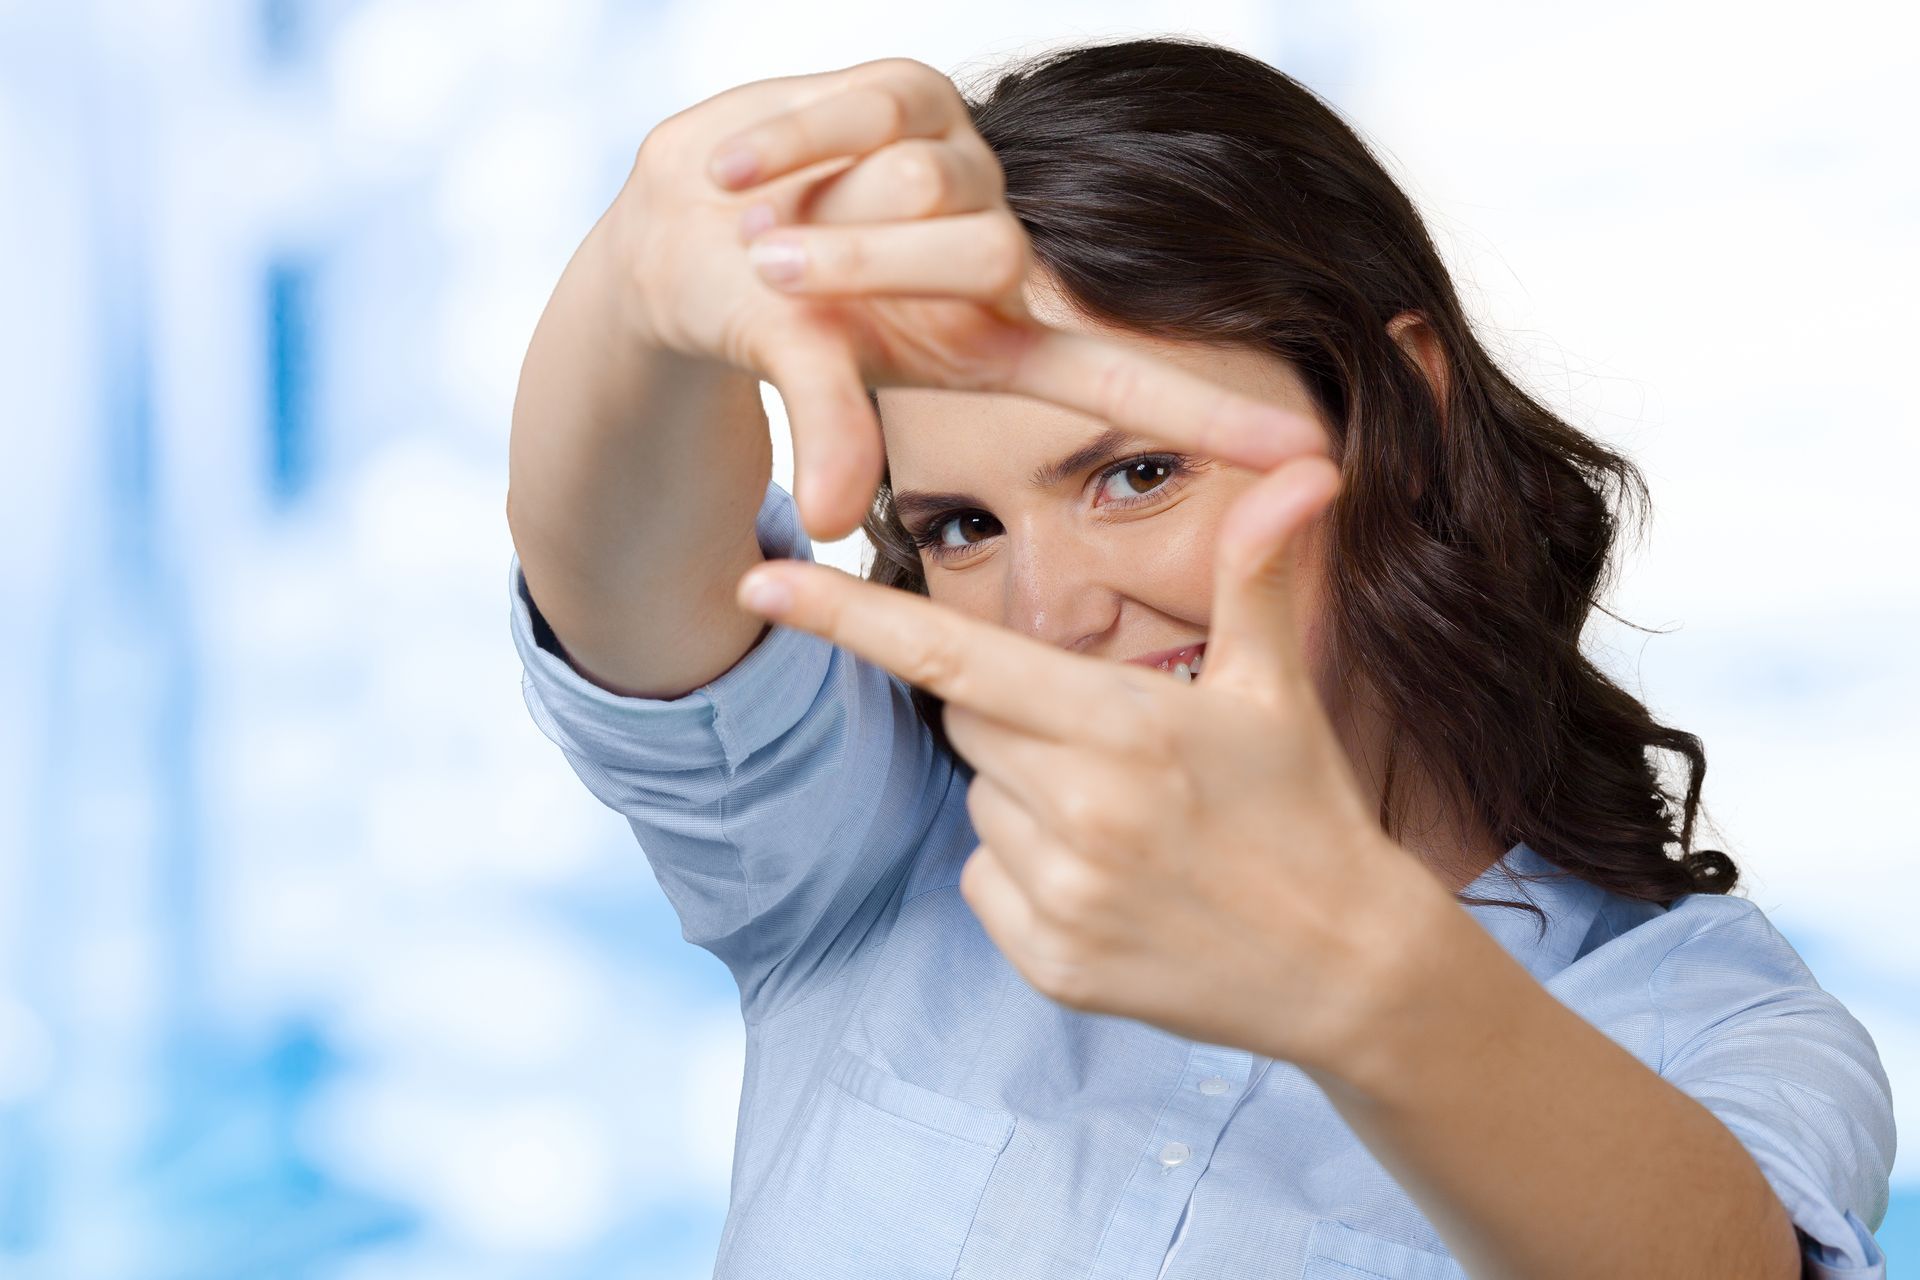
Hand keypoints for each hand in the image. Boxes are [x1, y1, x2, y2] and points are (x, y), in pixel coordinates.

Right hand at [619, 55, 1327, 539]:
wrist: (683, 227)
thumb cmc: (762, 319)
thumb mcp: (802, 373)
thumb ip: (832, 430)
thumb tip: (829, 517)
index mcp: (993, 336)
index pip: (1121, 379)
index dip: (1209, 414)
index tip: (1310, 457)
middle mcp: (999, 249)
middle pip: (987, 251)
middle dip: (870, 266)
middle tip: (775, 275)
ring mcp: (965, 165)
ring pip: (921, 183)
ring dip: (817, 219)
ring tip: (753, 239)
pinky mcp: (909, 91)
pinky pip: (856, 115)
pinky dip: (783, 154)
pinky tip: (735, 181)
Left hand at [731, 452, 1451, 1070]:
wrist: (1345, 971)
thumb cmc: (1305, 810)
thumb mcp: (1277, 686)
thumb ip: (1259, 572)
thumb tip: (1307, 464)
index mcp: (1122, 728)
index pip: (954, 656)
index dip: (849, 617)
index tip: (761, 582)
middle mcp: (1078, 813)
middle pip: (966, 721)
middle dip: (1015, 714)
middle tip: (1111, 745)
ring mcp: (1060, 897)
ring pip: (980, 803)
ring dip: (1026, 798)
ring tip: (1128, 826)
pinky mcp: (1049, 963)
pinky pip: (984, 881)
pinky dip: (1026, 873)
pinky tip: (1111, 883)